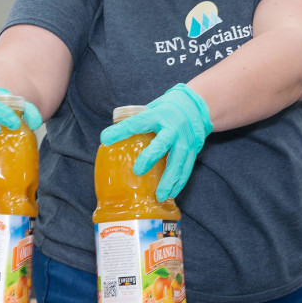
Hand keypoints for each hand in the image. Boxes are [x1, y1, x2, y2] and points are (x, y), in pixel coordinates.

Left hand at [99, 83, 212, 200]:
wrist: (196, 106)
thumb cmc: (166, 110)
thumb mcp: (151, 109)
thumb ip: (135, 123)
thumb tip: (109, 139)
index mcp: (158, 115)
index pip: (137, 122)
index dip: (121, 130)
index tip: (105, 138)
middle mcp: (172, 128)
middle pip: (161, 144)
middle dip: (150, 158)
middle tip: (137, 171)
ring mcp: (185, 140)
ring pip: (177, 162)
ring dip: (168, 180)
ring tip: (160, 196)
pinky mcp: (193, 150)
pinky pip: (186, 169)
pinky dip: (179, 183)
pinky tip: (171, 194)